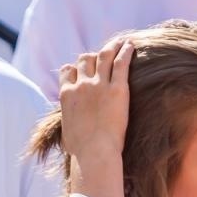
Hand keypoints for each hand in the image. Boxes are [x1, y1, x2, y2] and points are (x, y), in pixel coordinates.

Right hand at [59, 39, 133, 196]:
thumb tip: (67, 138)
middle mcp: (80, 86)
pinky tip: (130, 46)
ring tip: (119, 43)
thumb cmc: (81, 151)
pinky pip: (121, 63)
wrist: (95, 153)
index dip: (75, 67)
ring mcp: (98, 85)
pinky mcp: (117, 88)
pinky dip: (125, 51)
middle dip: (92, 57)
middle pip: (84, 60)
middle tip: (103, 56)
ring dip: (110, 48)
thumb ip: (67, 125)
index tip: (82, 68)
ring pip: (102, 56)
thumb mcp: (66, 134)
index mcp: (66, 95)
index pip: (68, 70)